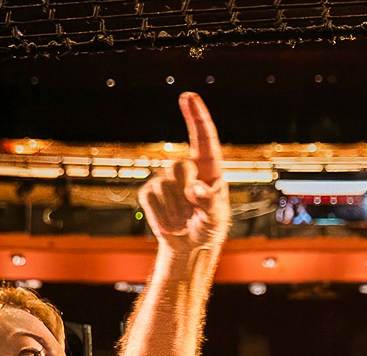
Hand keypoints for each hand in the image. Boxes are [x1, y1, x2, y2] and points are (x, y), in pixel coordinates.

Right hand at [139, 91, 228, 251]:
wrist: (190, 246)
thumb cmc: (209, 228)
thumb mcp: (217, 219)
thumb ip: (210, 203)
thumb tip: (196, 187)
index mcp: (209, 169)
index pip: (203, 139)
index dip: (196, 117)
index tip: (189, 96)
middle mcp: (187, 169)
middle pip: (178, 165)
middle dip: (185, 192)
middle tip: (193, 213)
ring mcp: (165, 179)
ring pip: (163, 185)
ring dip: (175, 210)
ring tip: (184, 221)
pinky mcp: (149, 193)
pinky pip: (150, 198)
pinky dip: (161, 217)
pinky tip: (171, 224)